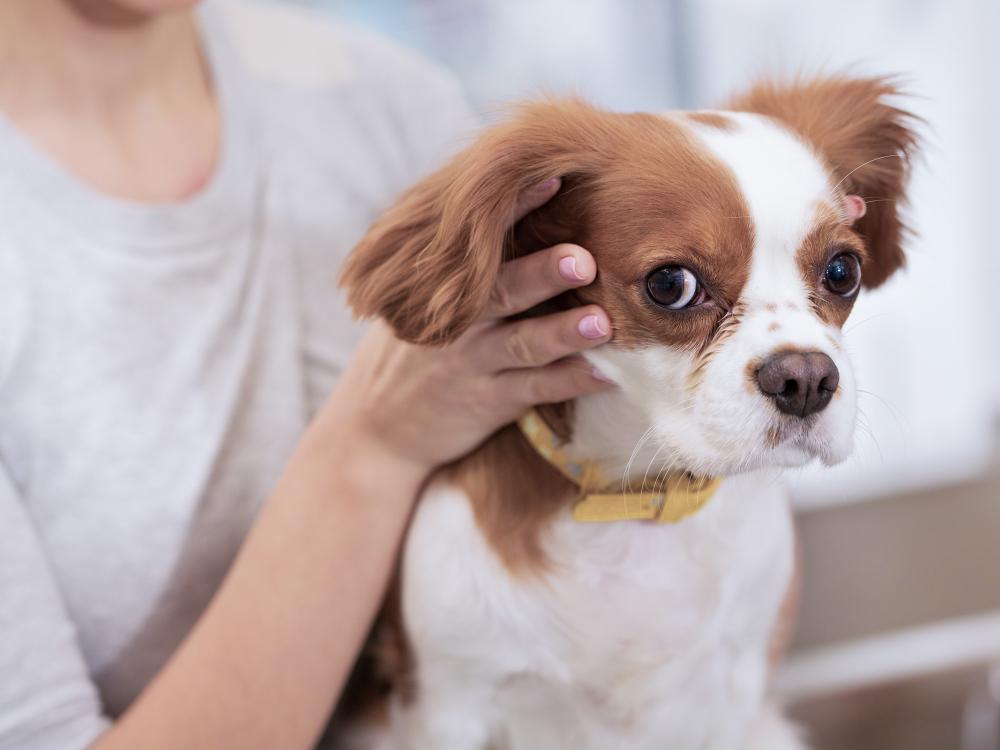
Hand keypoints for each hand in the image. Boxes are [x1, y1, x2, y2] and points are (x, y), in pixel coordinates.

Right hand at [318, 179, 612, 474]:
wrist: (376, 428)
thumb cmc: (413, 350)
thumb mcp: (418, 300)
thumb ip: (461, 263)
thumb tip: (507, 200)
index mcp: (446, 286)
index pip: (482, 239)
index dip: (516, 208)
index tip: (551, 178)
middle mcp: (460, 322)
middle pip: (504, 291)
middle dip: (542, 273)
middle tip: (582, 258)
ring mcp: (475, 364)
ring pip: (525, 345)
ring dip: (564, 332)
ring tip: (601, 322)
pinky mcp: (490, 402)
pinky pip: (535, 392)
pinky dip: (570, 383)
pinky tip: (605, 375)